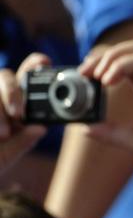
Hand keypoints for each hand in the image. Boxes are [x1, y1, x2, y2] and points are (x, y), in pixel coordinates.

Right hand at [0, 54, 50, 175]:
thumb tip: (41, 128)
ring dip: (0, 107)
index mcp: (16, 108)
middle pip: (5, 76)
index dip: (34, 65)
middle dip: (13, 91)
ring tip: (2, 134)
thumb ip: (23, 142)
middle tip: (18, 115)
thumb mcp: (8, 156)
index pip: (27, 80)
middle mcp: (1, 99)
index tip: (44, 61)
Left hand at [80, 40, 132, 171]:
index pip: (128, 63)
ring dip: (111, 57)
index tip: (86, 77)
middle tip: (85, 73)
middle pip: (132, 49)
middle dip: (104, 56)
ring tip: (97, 76)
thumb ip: (111, 132)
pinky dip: (119, 66)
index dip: (105, 64)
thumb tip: (86, 129)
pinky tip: (107, 82)